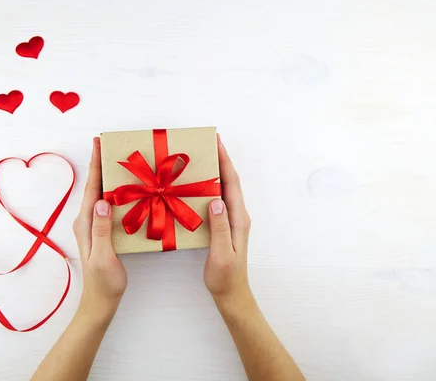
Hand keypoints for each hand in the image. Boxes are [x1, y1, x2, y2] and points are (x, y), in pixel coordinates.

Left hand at [73, 137, 126, 320]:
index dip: (96, 164)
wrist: (100, 301)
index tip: (99, 143)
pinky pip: (108, 205)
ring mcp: (93, 225)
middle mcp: (87, 220)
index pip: (92, 187)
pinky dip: (115, 192)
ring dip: (109, 176)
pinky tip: (127, 189)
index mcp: (86, 222)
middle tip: (111, 145)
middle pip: (95, 186)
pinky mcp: (102, 231)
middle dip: (102, 164)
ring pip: (102, 194)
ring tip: (119, 160)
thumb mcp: (103, 256)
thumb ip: (101, 230)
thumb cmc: (103, 282)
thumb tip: (103, 201)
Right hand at [204, 137, 252, 303]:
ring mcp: (232, 220)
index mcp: (238, 219)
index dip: (225, 162)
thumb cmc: (225, 277)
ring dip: (215, 172)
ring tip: (202, 158)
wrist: (231, 293)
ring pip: (224, 189)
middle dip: (221, 160)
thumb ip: (219, 227)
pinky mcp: (224, 226)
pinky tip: (197, 186)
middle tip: (208, 143)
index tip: (217, 143)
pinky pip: (217, 200)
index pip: (232, 184)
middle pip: (230, 181)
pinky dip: (209, 187)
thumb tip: (216, 200)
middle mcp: (237, 216)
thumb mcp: (221, 253)